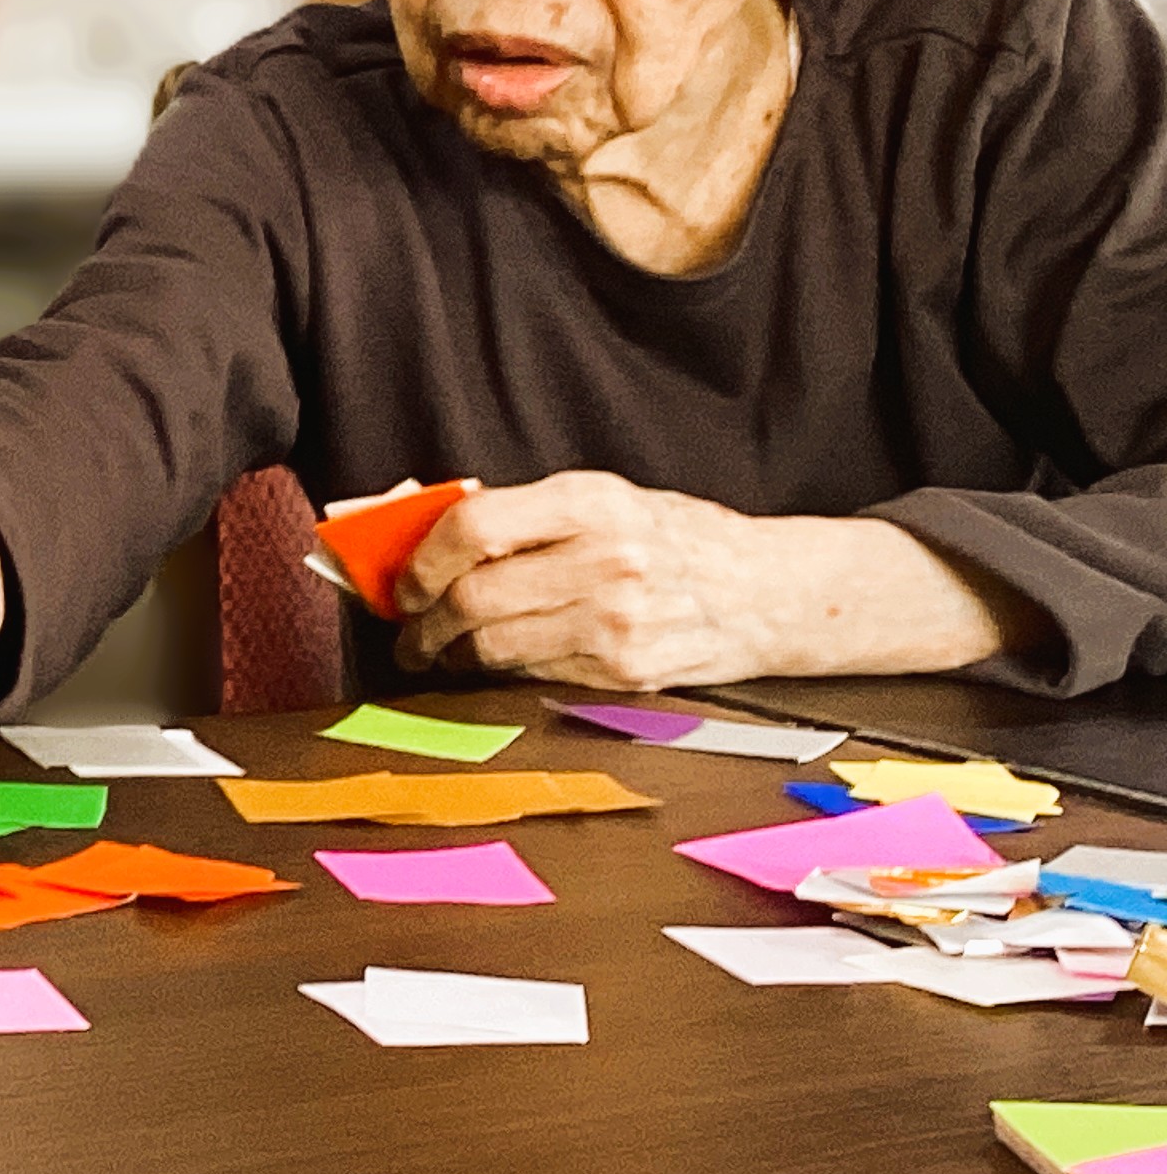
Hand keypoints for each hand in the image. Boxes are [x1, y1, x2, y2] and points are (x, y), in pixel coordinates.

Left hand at [393, 471, 1016, 686]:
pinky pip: (533, 674)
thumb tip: (417, 526)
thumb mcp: (601, 499)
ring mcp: (617, 622)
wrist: (767, 591)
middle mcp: (605, 560)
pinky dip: (501, 671)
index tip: (405, 581)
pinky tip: (496, 662)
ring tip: (438, 652)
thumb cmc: (670, 537)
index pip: (474, 527)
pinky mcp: (625, 672)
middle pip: (474, 596)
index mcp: (592, 502)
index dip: (422, 560)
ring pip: (494, 646)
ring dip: (450, 656)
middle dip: (422, 623)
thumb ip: (519, 513)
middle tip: (408, 631)